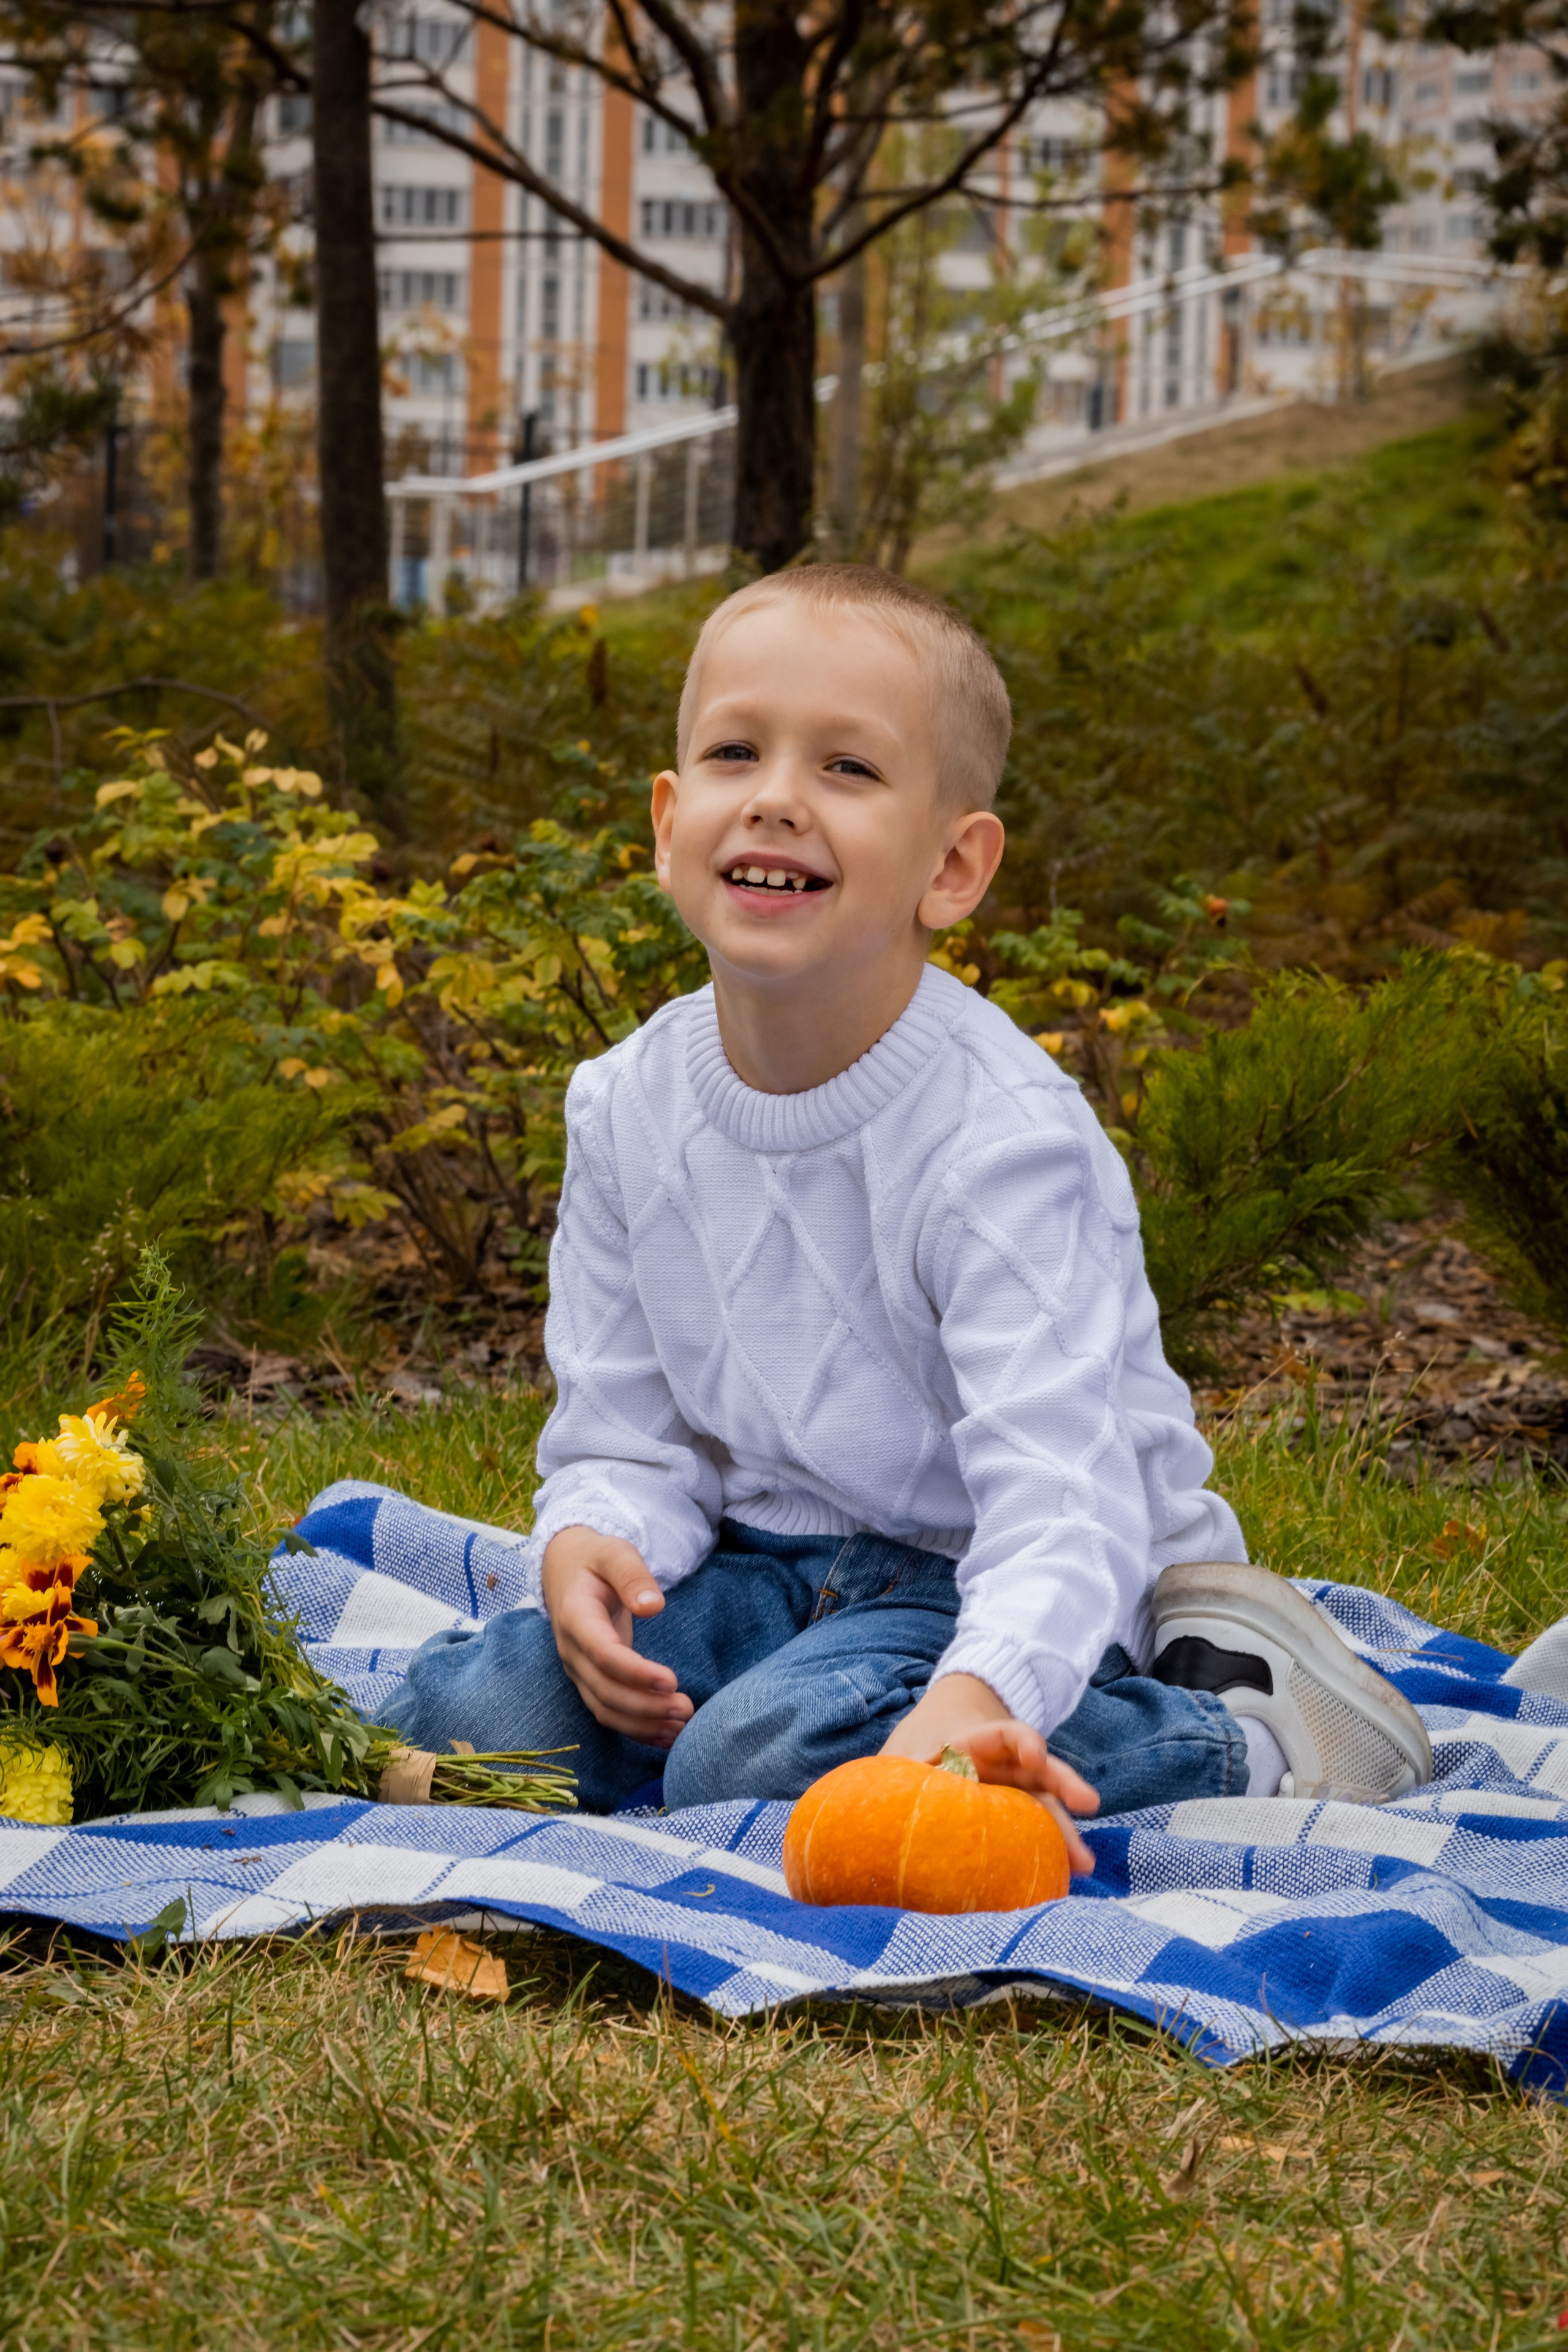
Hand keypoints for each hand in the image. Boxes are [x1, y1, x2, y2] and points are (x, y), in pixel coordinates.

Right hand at [541, 1526, 693, 1747]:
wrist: (565, 1570)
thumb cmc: (596, 1560)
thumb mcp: (614, 1553)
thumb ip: (632, 1576)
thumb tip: (653, 1606)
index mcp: (575, 1618)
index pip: (603, 1655)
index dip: (636, 1673)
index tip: (671, 1681)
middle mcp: (572, 1651)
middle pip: (605, 1691)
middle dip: (645, 1707)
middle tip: (686, 1708)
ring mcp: (578, 1670)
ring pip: (605, 1710)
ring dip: (643, 1724)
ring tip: (682, 1725)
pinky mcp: (589, 1681)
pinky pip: (608, 1713)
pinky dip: (636, 1729)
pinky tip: (666, 1737)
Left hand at [882, 1672, 1099, 1874]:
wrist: (926, 1760)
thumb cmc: (914, 1757)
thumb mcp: (902, 1759)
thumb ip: (893, 1778)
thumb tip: (867, 1808)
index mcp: (976, 1744)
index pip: (1007, 1735)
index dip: (1023, 1741)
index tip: (1035, 1754)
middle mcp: (1005, 1768)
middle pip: (1041, 1771)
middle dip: (1065, 1784)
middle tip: (1088, 1802)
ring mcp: (1015, 1797)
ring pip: (1046, 1809)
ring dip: (1065, 1834)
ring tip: (1084, 1865)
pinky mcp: (1016, 1824)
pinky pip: (1035, 1837)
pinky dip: (1049, 1855)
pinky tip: (1063, 1881)